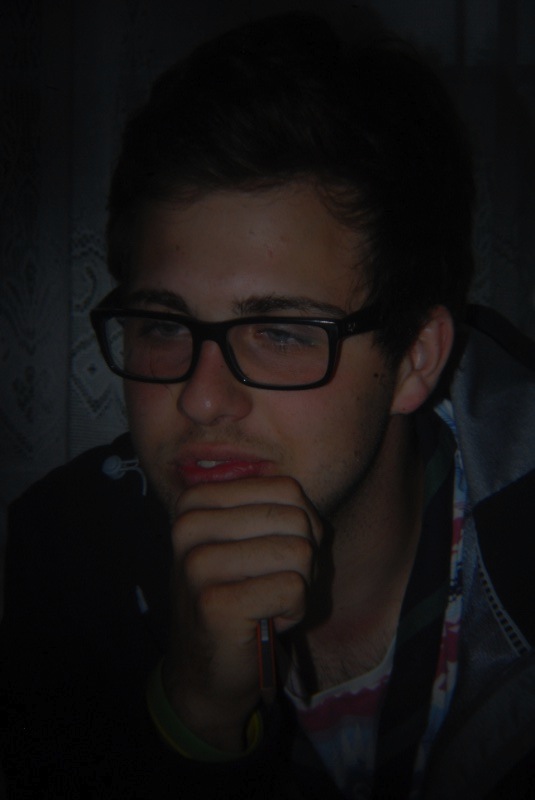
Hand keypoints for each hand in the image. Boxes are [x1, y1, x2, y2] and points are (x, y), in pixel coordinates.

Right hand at [162, 476, 321, 751]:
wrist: (206, 671)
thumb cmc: (240, 596)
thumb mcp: (252, 540)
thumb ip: (279, 512)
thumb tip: (309, 515)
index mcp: (196, 502)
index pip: (287, 488)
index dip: (301, 527)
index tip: (273, 557)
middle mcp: (189, 526)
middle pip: (296, 519)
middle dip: (302, 559)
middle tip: (273, 585)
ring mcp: (197, 564)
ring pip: (299, 552)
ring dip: (298, 586)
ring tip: (267, 602)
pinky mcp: (214, 603)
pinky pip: (293, 589)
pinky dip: (293, 611)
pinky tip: (264, 622)